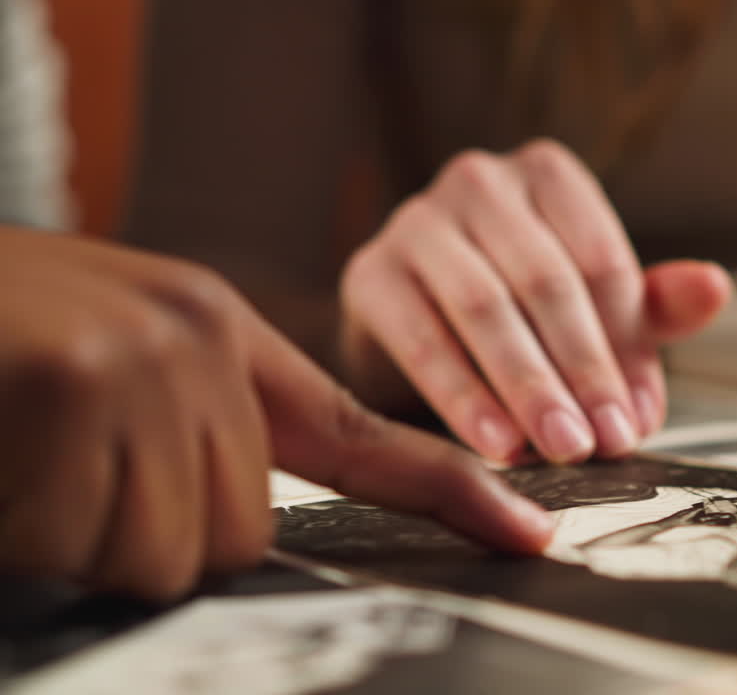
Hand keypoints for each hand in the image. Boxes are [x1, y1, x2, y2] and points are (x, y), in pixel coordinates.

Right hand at [0, 227, 550, 599]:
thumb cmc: (2, 341)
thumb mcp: (113, 367)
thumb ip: (190, 434)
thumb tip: (232, 530)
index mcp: (221, 337)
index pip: (361, 433)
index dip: (453, 492)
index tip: (530, 535)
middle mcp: (200, 339)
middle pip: (241, 533)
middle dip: (154, 539)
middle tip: (74, 482)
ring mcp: (141, 358)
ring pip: (168, 552)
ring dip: (88, 542)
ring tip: (33, 467)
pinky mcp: (71, 387)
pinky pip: (82, 545)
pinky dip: (32, 537)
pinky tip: (4, 473)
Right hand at [340, 139, 732, 464]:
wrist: (415, 328)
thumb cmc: (519, 312)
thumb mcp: (593, 308)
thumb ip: (652, 304)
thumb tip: (714, 288)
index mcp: (547, 175)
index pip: (600, 261)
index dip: (626, 345)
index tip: (641, 416)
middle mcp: (481, 181)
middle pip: (546, 281)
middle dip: (582, 371)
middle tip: (606, 442)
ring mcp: (418, 220)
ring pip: (485, 308)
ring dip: (529, 387)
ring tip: (560, 449)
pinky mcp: (369, 271)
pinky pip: (422, 339)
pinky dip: (463, 396)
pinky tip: (496, 443)